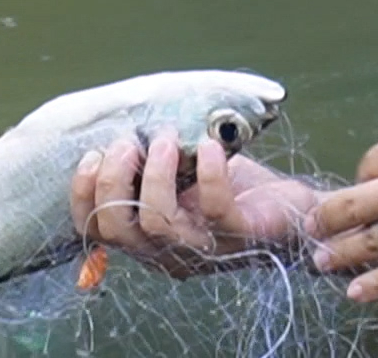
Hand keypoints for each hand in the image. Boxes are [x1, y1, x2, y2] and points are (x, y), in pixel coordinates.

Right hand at [69, 126, 318, 277]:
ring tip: (165, 138)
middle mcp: (167, 251)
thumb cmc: (235, 189)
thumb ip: (152, 161)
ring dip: (156, 173)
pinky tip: (210, 146)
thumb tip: (121, 127)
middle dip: (113, 180)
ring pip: (158, 223)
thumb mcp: (184, 172)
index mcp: (147, 238)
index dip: (83, 195)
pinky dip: (209, 172)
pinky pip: (214, 209)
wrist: (294, 212)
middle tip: (128, 143)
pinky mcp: (239, 237)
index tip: (91, 154)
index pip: (96, 230)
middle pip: (118, 229)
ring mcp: (203, 249)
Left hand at [307, 122, 377, 301]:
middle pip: (348, 203)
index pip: (365, 164)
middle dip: (325, 217)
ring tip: (322, 259)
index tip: (364, 191)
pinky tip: (354, 291)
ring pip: (364, 242)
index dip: (362, 180)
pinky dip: (370, 285)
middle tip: (312, 225)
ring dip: (339, 253)